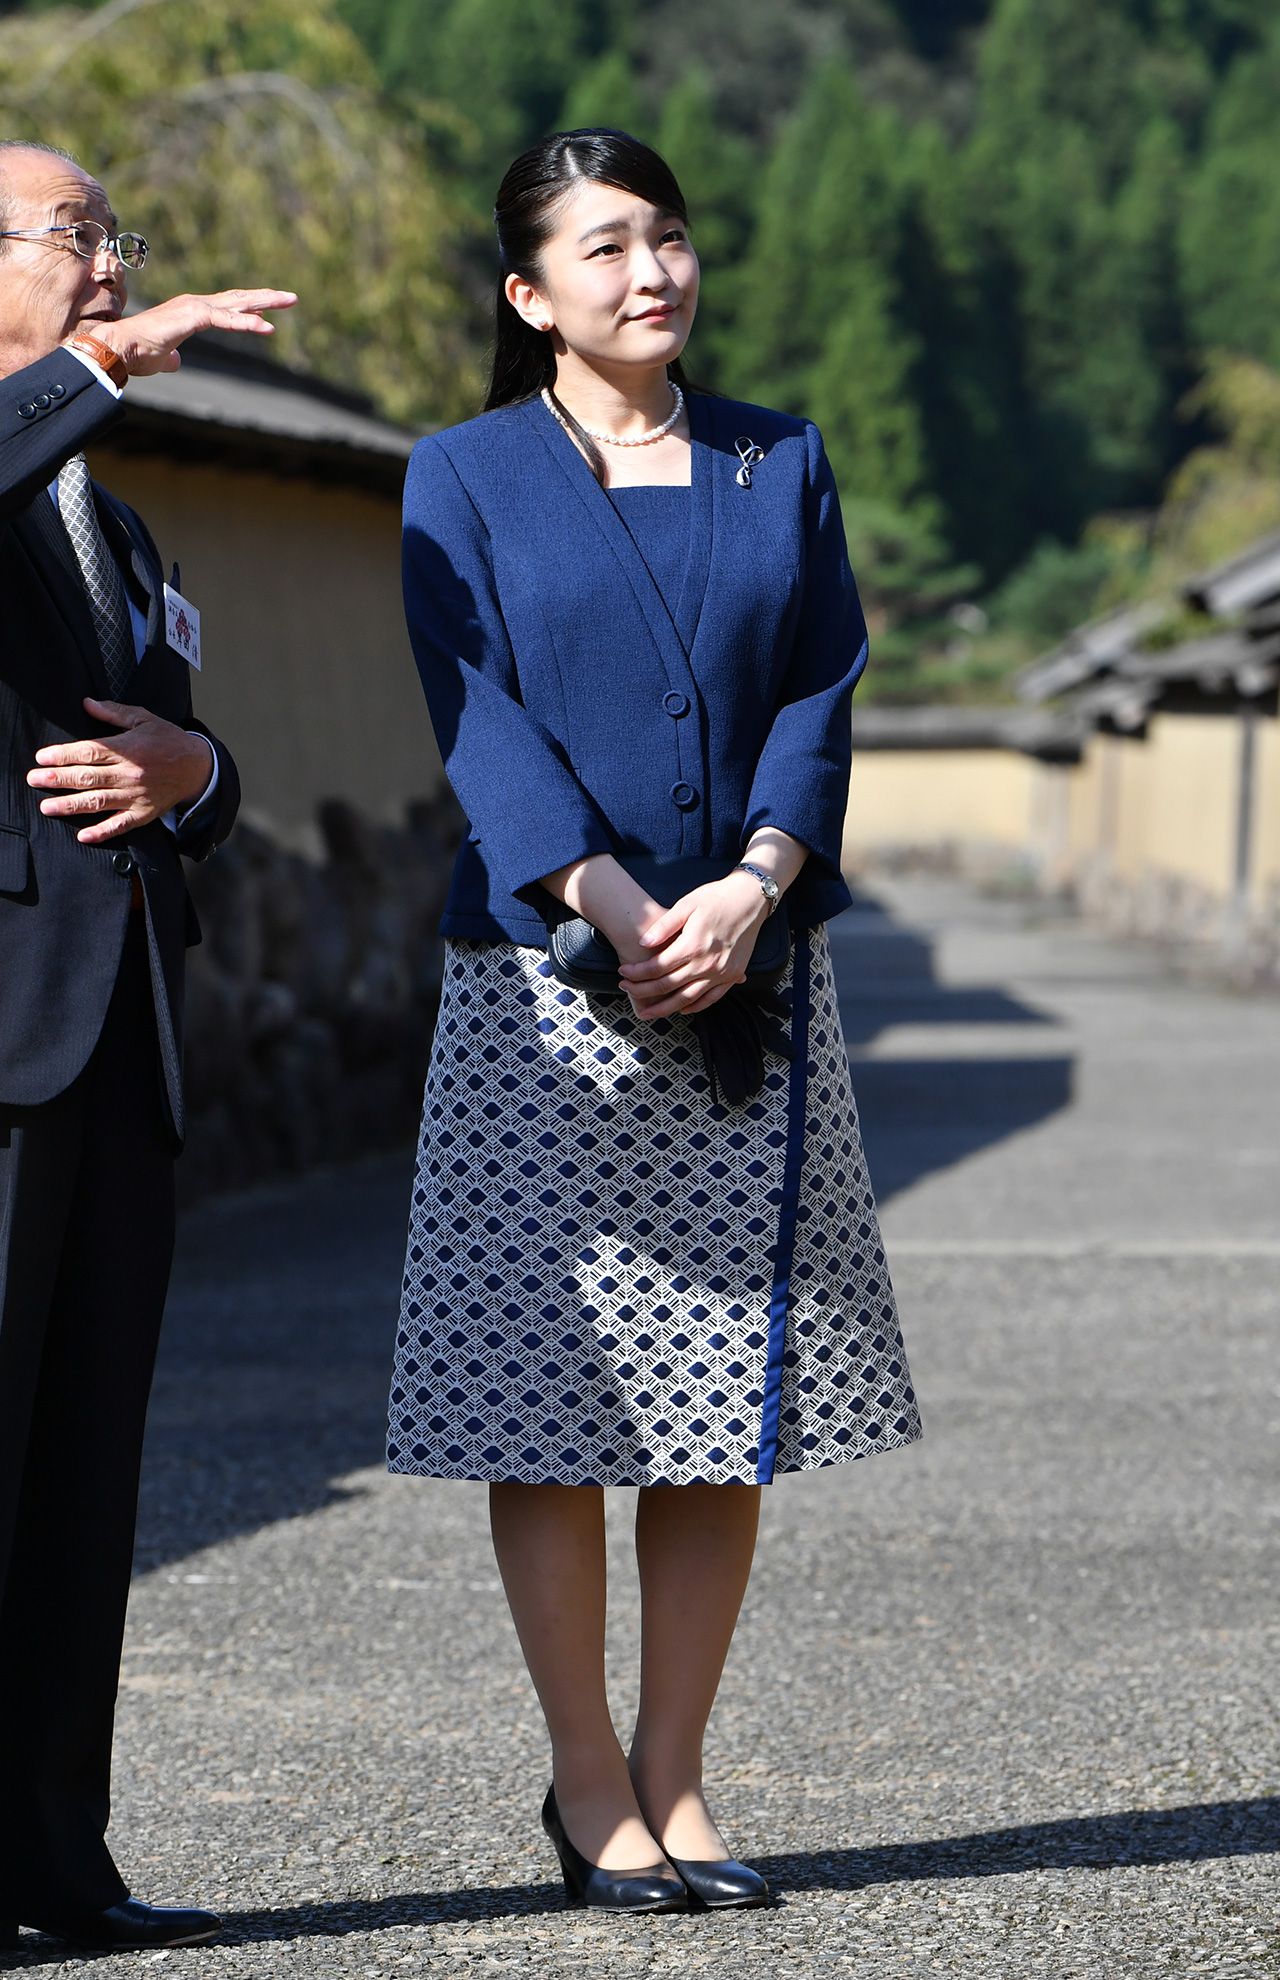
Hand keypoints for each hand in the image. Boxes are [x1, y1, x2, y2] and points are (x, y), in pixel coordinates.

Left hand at [28, 696, 212, 842]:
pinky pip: (120, 825)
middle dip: (57, 779)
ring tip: (47, 807)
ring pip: (98, 802)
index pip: (89, 752)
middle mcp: (129, 774)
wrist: (199, 767)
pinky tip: (83, 835)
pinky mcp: (143, 813)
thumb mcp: (144, 719)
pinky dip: (102, 832)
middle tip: (34, 780)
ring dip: (70, 805)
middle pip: (87, 777)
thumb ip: (114, 712)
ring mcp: (136, 796)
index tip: (42, 757)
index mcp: (128, 749)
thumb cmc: (169, 740)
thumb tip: (87, 703)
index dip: (63, 755)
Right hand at [90, 288, 296, 375]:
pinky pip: (225, 319)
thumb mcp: (163, 358)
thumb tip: (177, 363)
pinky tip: (267, 327)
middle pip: (239, 299)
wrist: (119, 348)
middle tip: (291, 298)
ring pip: (237, 303)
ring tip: (289, 302)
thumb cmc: (137, 354)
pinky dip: (246, 322)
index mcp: (191, 312)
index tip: (271, 313)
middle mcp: (195, 304)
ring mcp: (194, 307)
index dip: (250, 309)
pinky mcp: (192, 316)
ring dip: (265, 303)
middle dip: (266, 298)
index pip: (228, 307)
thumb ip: (173, 358)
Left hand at [618, 872, 768, 1019]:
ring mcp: (721, 972)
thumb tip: (643, 943)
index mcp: (693, 946)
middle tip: (626, 990)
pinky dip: (695, 1007)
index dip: (637, 973)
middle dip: (643, 991)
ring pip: (687, 999)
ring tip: (647, 1012)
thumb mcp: (687, 904)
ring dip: (665, 1008)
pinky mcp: (732, 975)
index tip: (623, 973)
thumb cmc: (717, 897)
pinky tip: (681, 1009)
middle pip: (668, 986)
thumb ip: (664, 926)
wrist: (750, 898)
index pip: (657, 967)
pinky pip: (711, 998)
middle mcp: (707, 964)